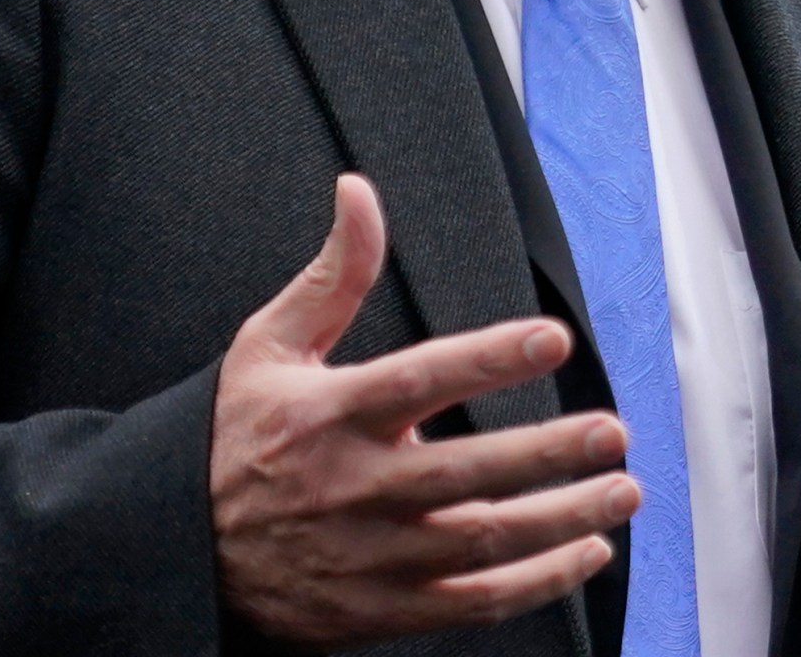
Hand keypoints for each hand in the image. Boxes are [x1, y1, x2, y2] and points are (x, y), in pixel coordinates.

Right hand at [210, 173, 638, 648]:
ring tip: (621, 489)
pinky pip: (471, 601)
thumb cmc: (234, 439)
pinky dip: (536, 582)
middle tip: (614, 431)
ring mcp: (370, 554)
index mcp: (329, 414)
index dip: (490, 358)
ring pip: (482, 541)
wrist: (179, 550)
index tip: (552, 337)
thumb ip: (331, 274)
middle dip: (549, 452)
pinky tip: (585, 553)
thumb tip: (359, 193)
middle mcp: (354, 486)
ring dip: (562, 518)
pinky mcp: (380, 608)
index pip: (421, 378)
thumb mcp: (267, 346)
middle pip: (467, 471)